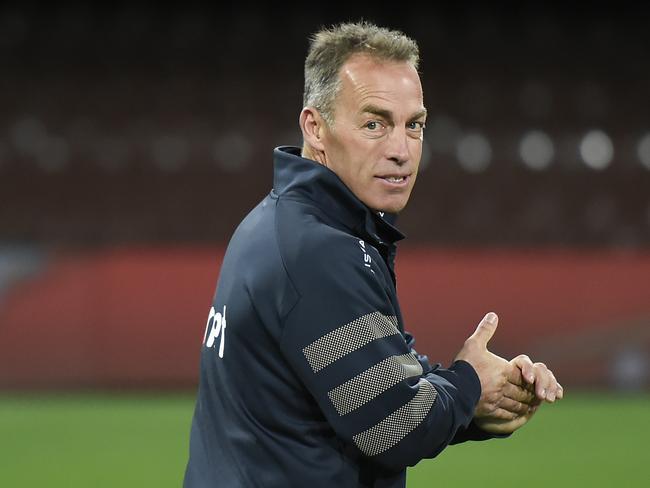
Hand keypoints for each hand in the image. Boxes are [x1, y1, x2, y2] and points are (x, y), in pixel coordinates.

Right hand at [454, 312, 563, 433]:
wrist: (453, 389)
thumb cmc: (465, 366)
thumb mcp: (473, 344)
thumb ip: (485, 330)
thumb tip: (493, 315)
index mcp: (503, 370)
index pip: (523, 375)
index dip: (530, 378)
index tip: (532, 380)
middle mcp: (504, 386)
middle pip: (523, 391)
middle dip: (530, 393)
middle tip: (535, 394)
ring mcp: (498, 400)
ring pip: (518, 404)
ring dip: (525, 404)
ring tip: (529, 404)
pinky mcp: (491, 411)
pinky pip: (508, 414)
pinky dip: (516, 415)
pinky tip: (517, 414)